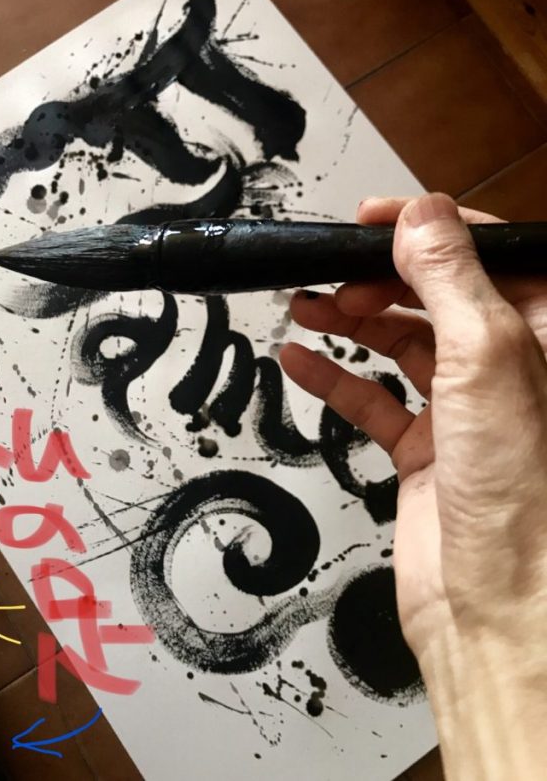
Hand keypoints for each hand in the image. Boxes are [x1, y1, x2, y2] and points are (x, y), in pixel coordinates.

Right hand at [280, 193, 546, 776]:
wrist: (496, 611)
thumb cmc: (524, 497)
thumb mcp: (486, 361)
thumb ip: (451, 280)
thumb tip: (422, 215)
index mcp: (543, 335)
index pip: (485, 255)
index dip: (428, 229)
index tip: (374, 219)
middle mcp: (507, 369)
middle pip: (436, 296)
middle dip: (381, 278)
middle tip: (334, 274)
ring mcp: (465, 411)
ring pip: (401, 343)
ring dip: (353, 320)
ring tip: (308, 304)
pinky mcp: (427, 450)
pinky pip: (374, 399)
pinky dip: (337, 377)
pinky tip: (303, 360)